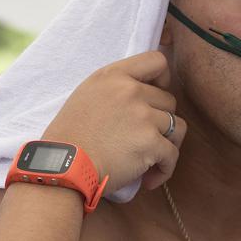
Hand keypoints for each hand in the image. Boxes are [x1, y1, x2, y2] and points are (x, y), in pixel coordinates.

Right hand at [44, 51, 185, 193]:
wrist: (63, 166)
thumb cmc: (70, 138)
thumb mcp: (86, 95)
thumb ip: (115, 88)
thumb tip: (145, 94)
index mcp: (113, 75)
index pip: (157, 61)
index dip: (163, 80)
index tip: (154, 97)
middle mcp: (130, 90)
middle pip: (169, 100)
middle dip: (160, 121)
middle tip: (143, 140)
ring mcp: (142, 115)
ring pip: (177, 127)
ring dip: (166, 144)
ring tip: (150, 160)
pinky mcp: (150, 142)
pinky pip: (172, 154)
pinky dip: (164, 169)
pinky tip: (149, 179)